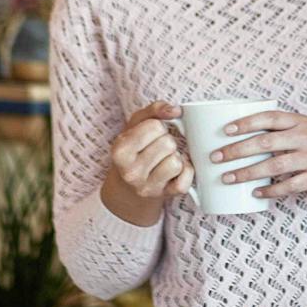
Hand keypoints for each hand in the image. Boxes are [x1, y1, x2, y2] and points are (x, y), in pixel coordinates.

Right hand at [102, 103, 191, 222]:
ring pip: (176, 162)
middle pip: (168, 144)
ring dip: (175, 157)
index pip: (155, 126)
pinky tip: (175, 171)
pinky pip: (185, 181)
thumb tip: (176, 110)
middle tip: (157, 148)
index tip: (150, 135)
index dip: (157, 127)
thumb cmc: (135, 148)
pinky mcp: (163, 196)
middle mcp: (130, 172)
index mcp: (120, 151)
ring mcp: (147, 187)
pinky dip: (185, 173)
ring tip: (164, 159)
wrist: (129, 186)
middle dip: (167, 141)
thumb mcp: (136, 125)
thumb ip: (155, 110)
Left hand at [212, 111, 306, 202]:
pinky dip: (272, 190)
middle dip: (237, 150)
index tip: (225, 130)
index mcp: (301, 121)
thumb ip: (287, 131)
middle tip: (215, 158)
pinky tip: (257, 193)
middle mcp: (306, 137)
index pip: (268, 118)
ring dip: (247, 172)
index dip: (245, 123)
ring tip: (227, 178)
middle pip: (264, 142)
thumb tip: (252, 137)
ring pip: (273, 164)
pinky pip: (291, 185)